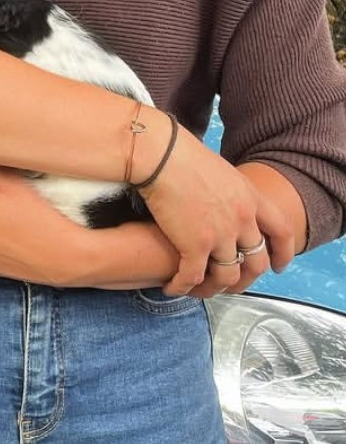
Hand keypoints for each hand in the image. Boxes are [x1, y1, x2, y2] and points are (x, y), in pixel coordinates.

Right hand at [138, 127, 290, 294]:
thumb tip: (220, 202)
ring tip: (201, 289)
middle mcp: (242, 220)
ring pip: (228, 276)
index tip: (276, 267)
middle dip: (246, 279)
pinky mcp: (195, 246)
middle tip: (232, 284)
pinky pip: (193, 277)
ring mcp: (221, 236)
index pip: (281, 232)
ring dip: (215, 287)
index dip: (282, 253)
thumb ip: (230, 192)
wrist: (160, 154)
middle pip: (256, 262)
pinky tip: (171, 287)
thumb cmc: (181, 154)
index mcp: (251, 198)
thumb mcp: (221, 171)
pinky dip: (183, 287)